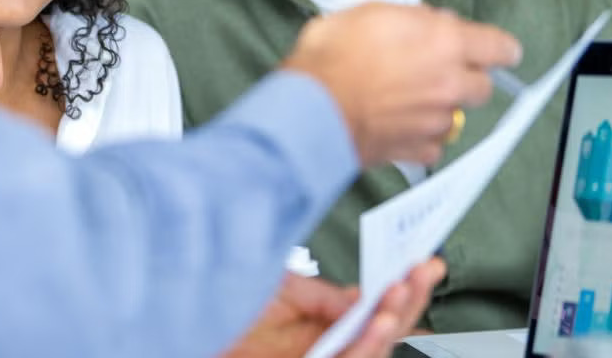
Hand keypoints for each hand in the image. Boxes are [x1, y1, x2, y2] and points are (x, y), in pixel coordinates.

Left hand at [220, 259, 444, 357]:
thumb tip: (359, 296)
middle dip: (410, 298)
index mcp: (325, 326)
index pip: (375, 309)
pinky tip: (382, 321)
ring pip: (375, 348)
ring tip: (404, 288)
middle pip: (384, 328)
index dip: (403, 288)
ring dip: (396, 318)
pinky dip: (370, 344)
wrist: (186, 332)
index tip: (423, 263)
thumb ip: (320, 295)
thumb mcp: (278, 292)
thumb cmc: (223, 315)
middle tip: (426, 269)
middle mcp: (330, 346)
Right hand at [283, 3, 521, 166]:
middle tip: (435, 72)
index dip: (498, 48)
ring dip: (439, 109)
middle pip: (482, 86)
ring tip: (404, 102)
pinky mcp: (419, 149)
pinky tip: (397, 126)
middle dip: (465, 79)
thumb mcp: (367, 12)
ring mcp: (437, 119)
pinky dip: (420, 138)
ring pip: (457, 116)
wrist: (311, 108)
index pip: (499, 46)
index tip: (495, 50)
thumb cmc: (331, 58)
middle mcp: (449, 82)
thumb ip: (410, 18)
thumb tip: (425, 22)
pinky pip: (433, 145)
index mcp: (444, 42)